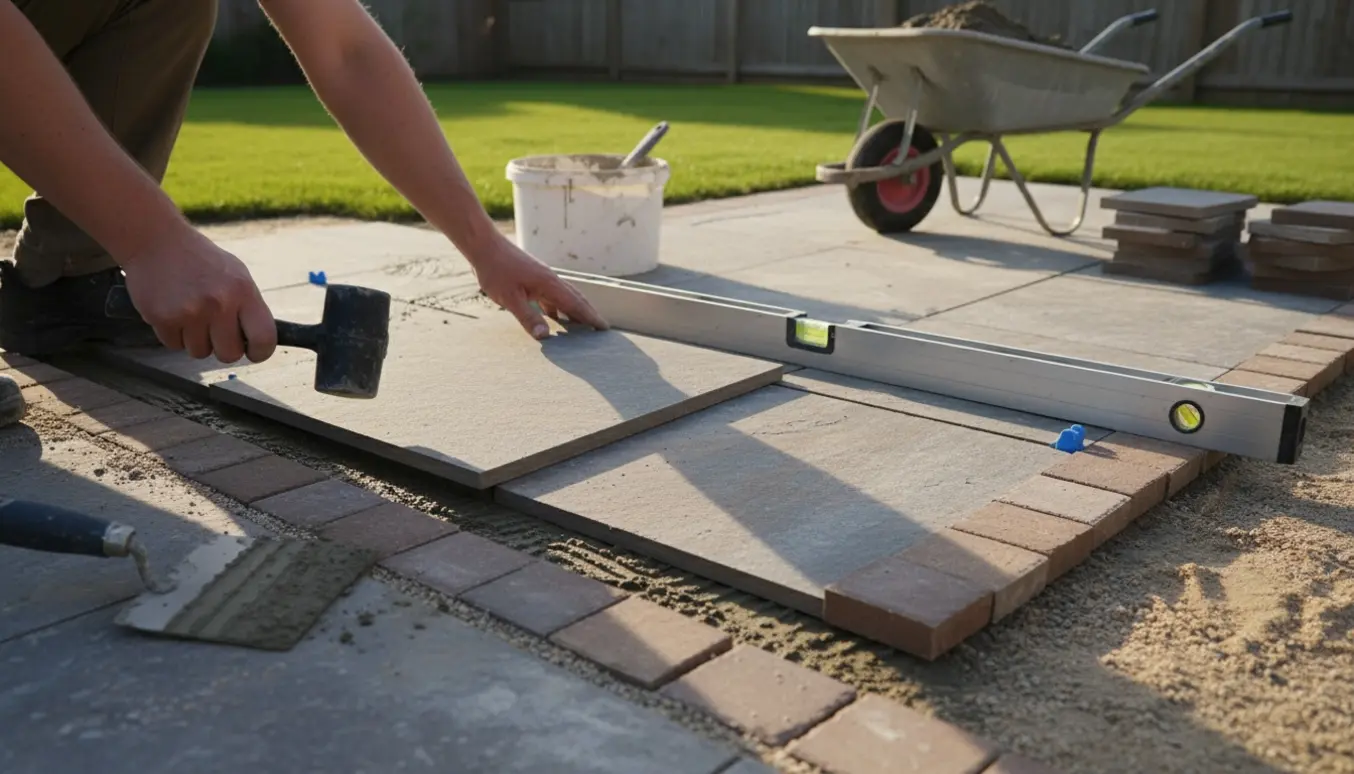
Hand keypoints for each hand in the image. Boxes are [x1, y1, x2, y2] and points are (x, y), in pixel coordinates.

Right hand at [120, 226, 277, 363]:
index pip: (264, 339)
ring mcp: (190, 312)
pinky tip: (172, 310)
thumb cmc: (200, 260)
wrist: (154, 240)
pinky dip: (173, 334)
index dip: (260, 352)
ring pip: (200, 352)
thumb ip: (248, 306)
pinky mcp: (162, 318)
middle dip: (223, 347)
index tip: (252, 351)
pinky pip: (174, 345)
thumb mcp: (236, 274)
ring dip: (195, 339)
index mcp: (243, 291)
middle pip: (229, 355)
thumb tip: (259, 341)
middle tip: (215, 330)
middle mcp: (219, 303)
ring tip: (190, 313)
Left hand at [470, 236, 608, 338]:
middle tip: (600, 327)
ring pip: (564, 296)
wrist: (484, 246)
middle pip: (575, 298)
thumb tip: (545, 337)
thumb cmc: (496, 271)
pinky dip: (558, 307)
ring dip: (574, 310)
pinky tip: (554, 316)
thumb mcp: (510, 299)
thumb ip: (528, 317)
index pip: (575, 304)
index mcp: (549, 284)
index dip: (590, 317)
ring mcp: (542, 278)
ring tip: (581, 325)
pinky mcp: (533, 278)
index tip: (604, 327)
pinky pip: (551, 295)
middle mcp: (550, 280)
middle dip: (588, 313)